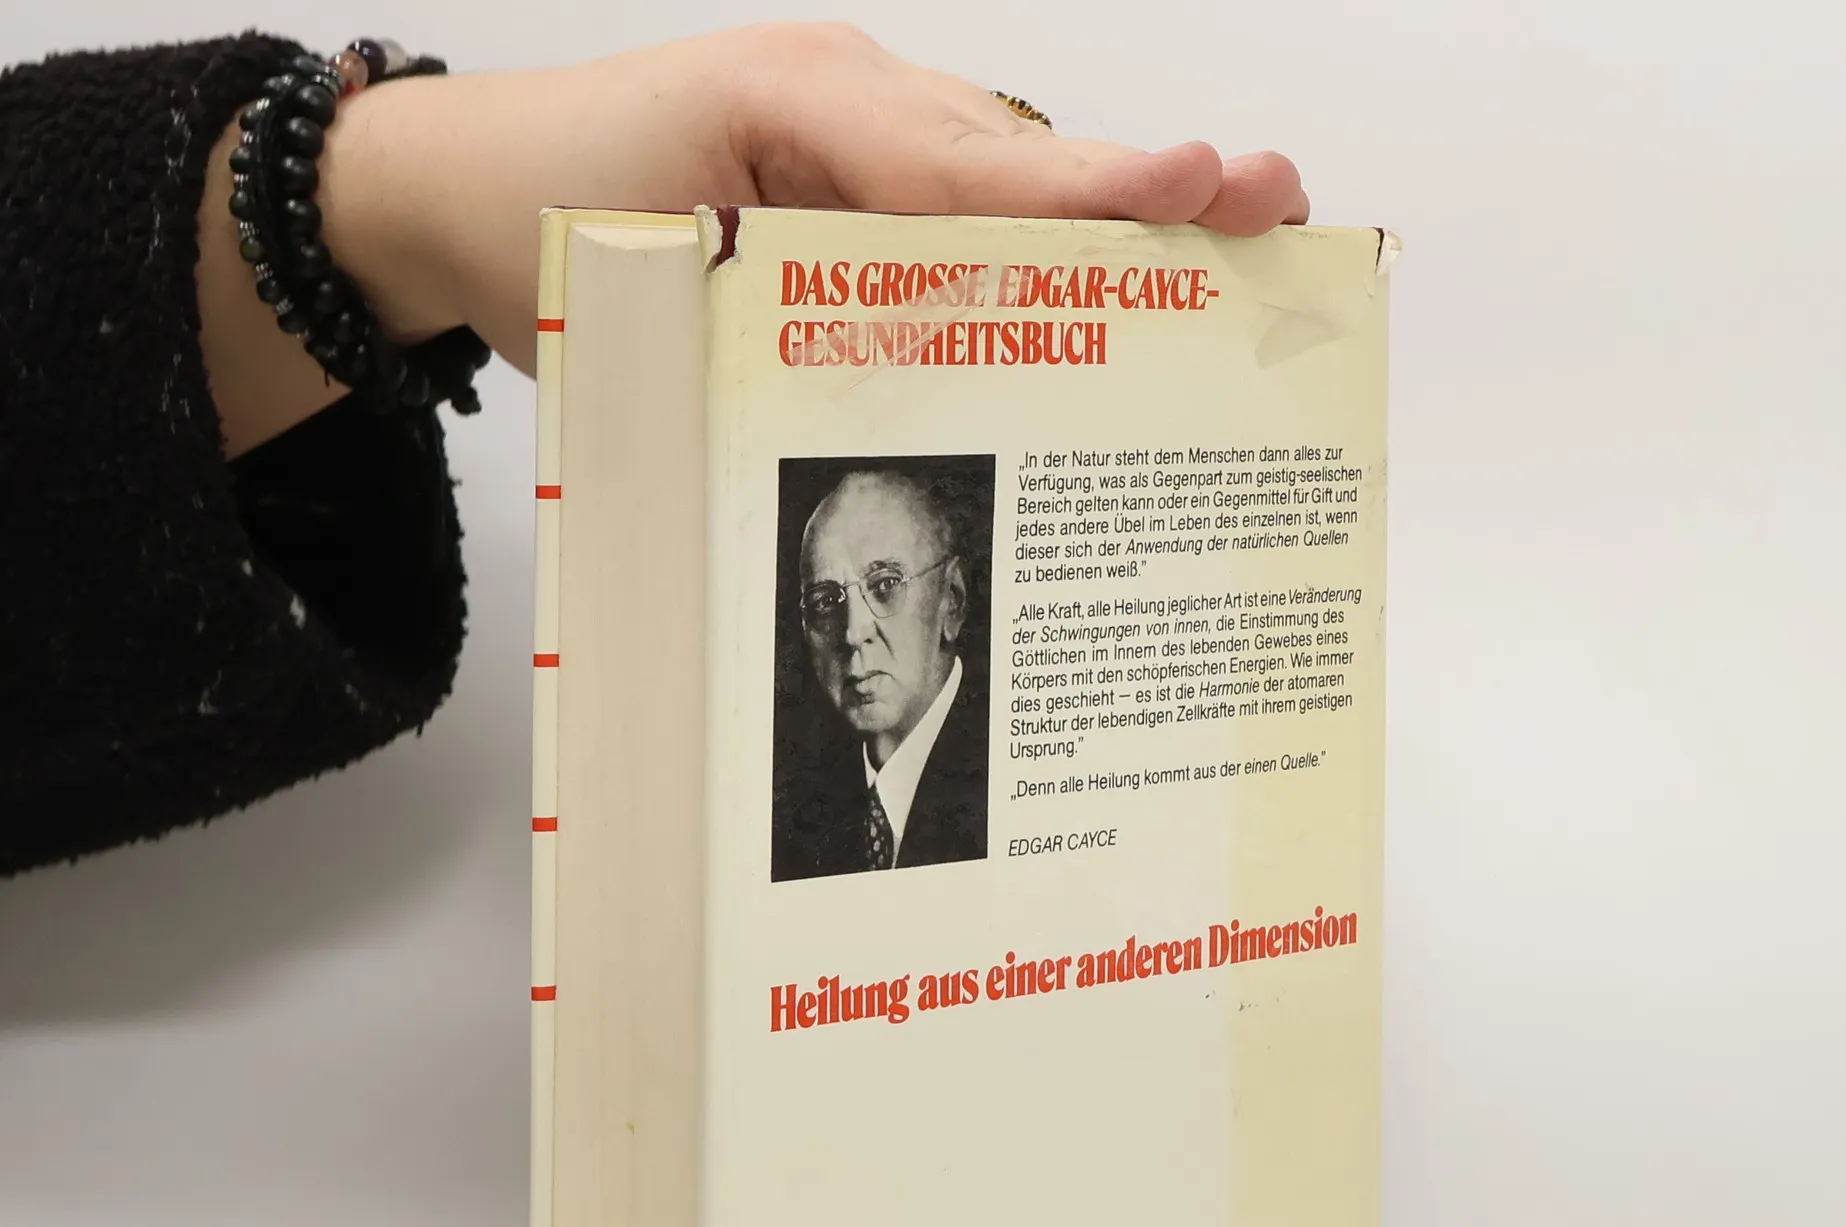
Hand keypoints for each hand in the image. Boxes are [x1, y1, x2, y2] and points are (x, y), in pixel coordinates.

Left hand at [203, 25, 1309, 449]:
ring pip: (1004, 177)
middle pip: (1019, 155)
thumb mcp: (638, 263)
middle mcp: (850, 110)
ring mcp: (855, 141)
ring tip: (1240, 227)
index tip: (1189, 190)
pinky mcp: (848, 189)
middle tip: (1272, 195)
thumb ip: (764, 305)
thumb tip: (896, 383)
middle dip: (1148, 184)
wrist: (458, 194)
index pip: (963, 168)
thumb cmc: (535, 214)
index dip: (1078, 195)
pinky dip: (1041, 244)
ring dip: (1117, 213)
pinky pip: (960, 210)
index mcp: (803, 110)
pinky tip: (1119, 282)